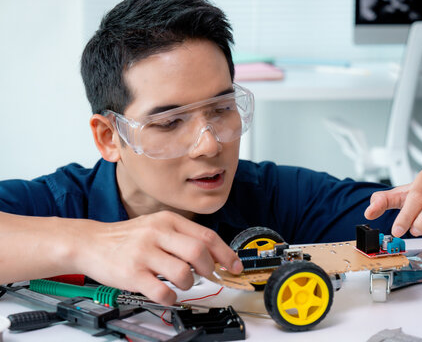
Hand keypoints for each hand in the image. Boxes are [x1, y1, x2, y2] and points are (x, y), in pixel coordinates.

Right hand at [72, 211, 242, 304]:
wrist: (90, 242)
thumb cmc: (128, 237)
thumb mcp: (157, 226)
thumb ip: (183, 237)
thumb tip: (215, 256)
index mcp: (168, 220)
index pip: (207, 236)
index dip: (226, 254)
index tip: (235, 266)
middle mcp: (157, 233)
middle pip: (198, 253)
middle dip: (209, 269)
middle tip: (206, 275)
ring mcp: (144, 253)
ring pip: (183, 273)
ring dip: (189, 283)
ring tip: (180, 282)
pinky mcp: (132, 273)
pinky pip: (163, 291)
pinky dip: (172, 297)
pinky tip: (168, 293)